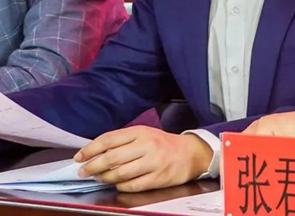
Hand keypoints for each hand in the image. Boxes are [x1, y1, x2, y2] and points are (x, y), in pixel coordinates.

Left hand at [74, 126, 212, 191]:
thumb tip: (95, 152)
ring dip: (104, 178)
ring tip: (99, 178)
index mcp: (141, 132)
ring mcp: (153, 162)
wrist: (191, 153)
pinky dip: (120, 186)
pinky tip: (117, 183)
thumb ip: (122, 141)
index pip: (109, 139)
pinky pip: (132, 185)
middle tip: (84, 171)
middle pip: (111, 158)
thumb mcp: (144, 134)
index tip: (79, 157)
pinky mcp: (158, 178)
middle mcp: (147, 145)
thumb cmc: (163, 144)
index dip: (90, 149)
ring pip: (120, 173)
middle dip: (92, 166)